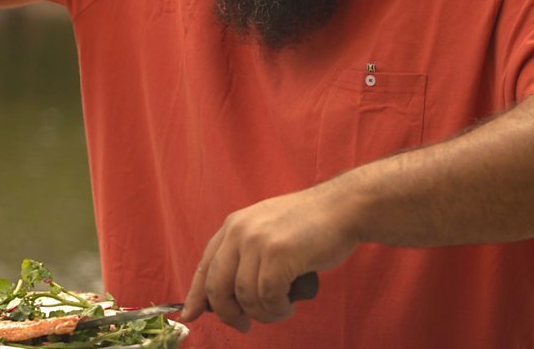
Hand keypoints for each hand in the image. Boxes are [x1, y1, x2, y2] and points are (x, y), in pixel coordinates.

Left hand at [181, 183, 360, 331]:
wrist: (343, 208)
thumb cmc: (309, 226)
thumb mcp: (266, 231)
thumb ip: (244, 256)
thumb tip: (225, 297)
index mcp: (233, 226)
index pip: (205, 266)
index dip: (196, 295)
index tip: (190, 314)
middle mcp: (239, 232)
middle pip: (217, 287)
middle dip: (229, 314)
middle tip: (244, 325)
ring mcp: (258, 242)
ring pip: (245, 297)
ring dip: (263, 313)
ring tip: (281, 309)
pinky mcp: (278, 254)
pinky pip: (268, 297)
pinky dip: (278, 309)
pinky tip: (289, 304)